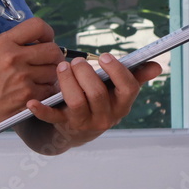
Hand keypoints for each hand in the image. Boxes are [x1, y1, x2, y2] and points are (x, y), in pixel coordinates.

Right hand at [0, 18, 63, 127]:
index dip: (47, 33)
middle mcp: (13, 57)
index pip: (37, 26)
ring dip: (49, 75)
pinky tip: (34, 91)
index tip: (46, 40)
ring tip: (37, 78)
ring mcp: (22, 78)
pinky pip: (49, 89)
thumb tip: (40, 40)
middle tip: (47, 62)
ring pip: (54, 71)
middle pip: (52, 50)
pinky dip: (45, 91)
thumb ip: (15, 42)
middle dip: (53, 56)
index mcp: (3, 43)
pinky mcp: (27, 96)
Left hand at [26, 53, 162, 146]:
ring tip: (61, 67)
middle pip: (97, 93)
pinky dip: (40, 110)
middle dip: (85, 74)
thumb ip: (135, 77)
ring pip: (76, 102)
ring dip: (67, 82)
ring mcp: (83, 123)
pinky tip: (31, 102)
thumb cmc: (99, 101)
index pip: (128, 88)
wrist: (75, 131)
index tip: (105, 56)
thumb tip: (157, 65)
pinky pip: (51, 118)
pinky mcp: (62, 126)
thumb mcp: (117, 91)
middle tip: (75, 61)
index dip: (117, 71)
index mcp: (122, 105)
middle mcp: (105, 117)